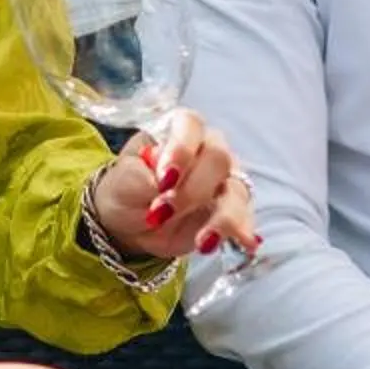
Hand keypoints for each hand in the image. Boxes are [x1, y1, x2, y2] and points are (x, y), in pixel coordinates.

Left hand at [88, 109, 259, 261]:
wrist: (131, 219)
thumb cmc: (127, 188)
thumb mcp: (124, 180)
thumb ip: (142, 178)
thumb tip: (163, 185)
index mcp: (178, 130)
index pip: (190, 126)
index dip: (181, 150)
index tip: (164, 179)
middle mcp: (207, 148)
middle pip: (218, 159)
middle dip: (193, 191)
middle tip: (164, 213)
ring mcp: (223, 179)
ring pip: (237, 191)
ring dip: (223, 217)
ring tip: (204, 242)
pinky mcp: (231, 208)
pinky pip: (244, 217)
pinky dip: (242, 230)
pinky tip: (245, 242)